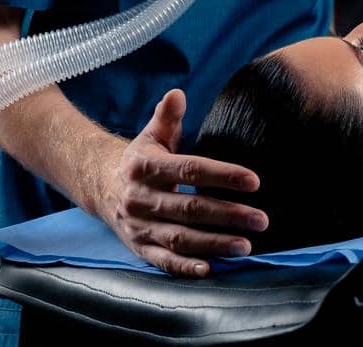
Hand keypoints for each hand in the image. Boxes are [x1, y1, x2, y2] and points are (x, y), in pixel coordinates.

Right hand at [97, 89, 267, 276]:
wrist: (100, 186)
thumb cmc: (140, 159)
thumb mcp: (151, 134)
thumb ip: (166, 116)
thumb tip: (177, 94)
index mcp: (146, 166)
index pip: (190, 170)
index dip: (222, 175)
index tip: (254, 181)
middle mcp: (142, 198)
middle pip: (190, 208)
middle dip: (228, 215)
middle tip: (261, 220)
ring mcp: (140, 226)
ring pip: (180, 238)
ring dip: (214, 243)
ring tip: (246, 245)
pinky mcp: (140, 248)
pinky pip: (164, 261)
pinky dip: (185, 267)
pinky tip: (210, 269)